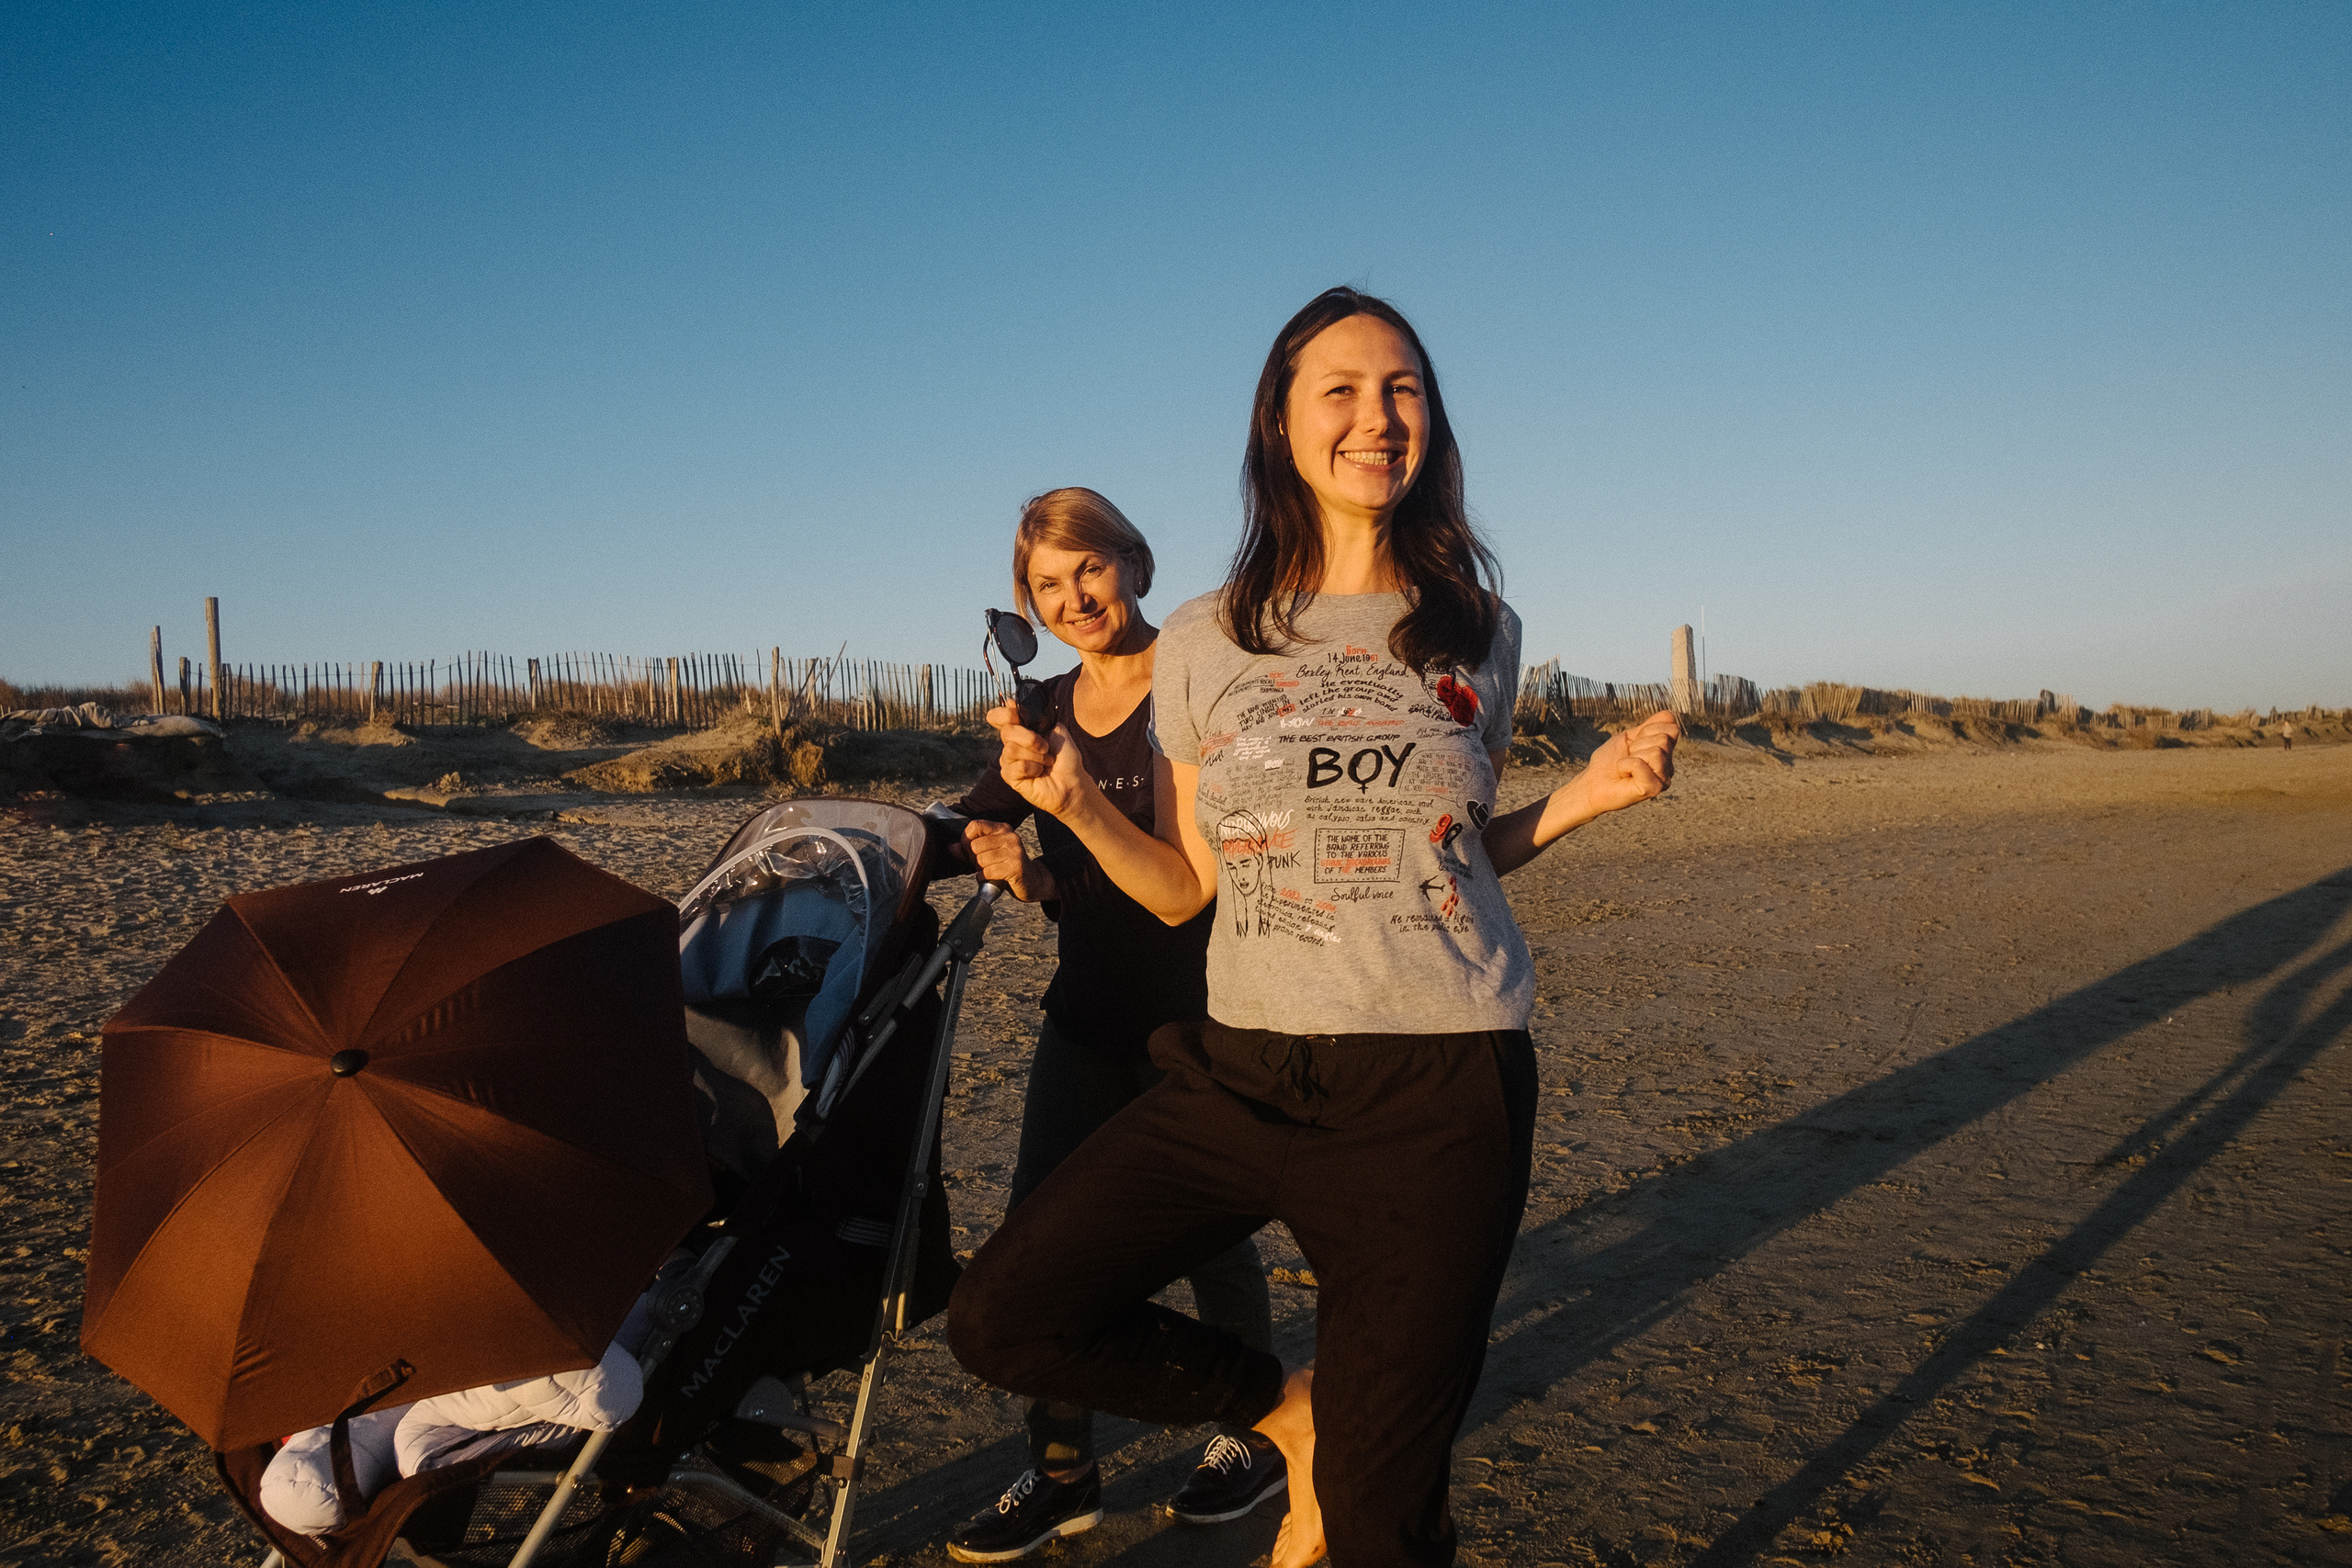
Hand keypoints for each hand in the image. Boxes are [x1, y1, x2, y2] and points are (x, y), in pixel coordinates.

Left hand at [963, 819, 1054, 902]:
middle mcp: (1010, 837)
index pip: (975, 826)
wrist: (1032, 881)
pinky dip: (984, 878)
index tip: (969, 850)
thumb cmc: (1006, 866)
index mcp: (1002, 828)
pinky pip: (988, 872)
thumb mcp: (988, 853)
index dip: (966, 840)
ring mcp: (1014, 851)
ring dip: (980, 869)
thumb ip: (968, 850)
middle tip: (982, 864)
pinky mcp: (1015, 867)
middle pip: (975, 845)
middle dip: (973, 859)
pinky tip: (991, 878)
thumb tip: (952, 847)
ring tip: (989, 871)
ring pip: (980, 859)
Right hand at [986, 701, 1095, 821]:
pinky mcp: (1011, 777)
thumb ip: (1037, 716)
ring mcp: (1009, 761)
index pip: (997, 717)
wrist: (1073, 781)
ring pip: (1011, 749)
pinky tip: (1039, 773)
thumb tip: (1012, 703)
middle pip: (1006, 731)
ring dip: (1036, 756)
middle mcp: (1011, 743)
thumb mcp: (1056, 729)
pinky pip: (1017, 766)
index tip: (1018, 715)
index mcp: (1020, 729)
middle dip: (1030, 738)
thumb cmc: (1066, 757)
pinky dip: (1034, 768)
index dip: (1004, 714)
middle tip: (1045, 747)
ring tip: (1046, 762)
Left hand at [1572, 709, 1678, 816]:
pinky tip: (1624, 774)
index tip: (1633, 742)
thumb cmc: (1608, 761)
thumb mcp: (1628, 737)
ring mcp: (1663, 778)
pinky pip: (1640, 764)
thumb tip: (1670, 714)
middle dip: (1638, 744)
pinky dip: (1625, 765)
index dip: (1647, 730)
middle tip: (1628, 757)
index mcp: (1664, 751)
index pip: (1671, 726)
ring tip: (1626, 767)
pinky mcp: (1654, 789)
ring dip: (1632, 756)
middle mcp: (1668, 765)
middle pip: (1664, 739)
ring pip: (1656, 752)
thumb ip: (1649, 727)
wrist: (1593, 783)